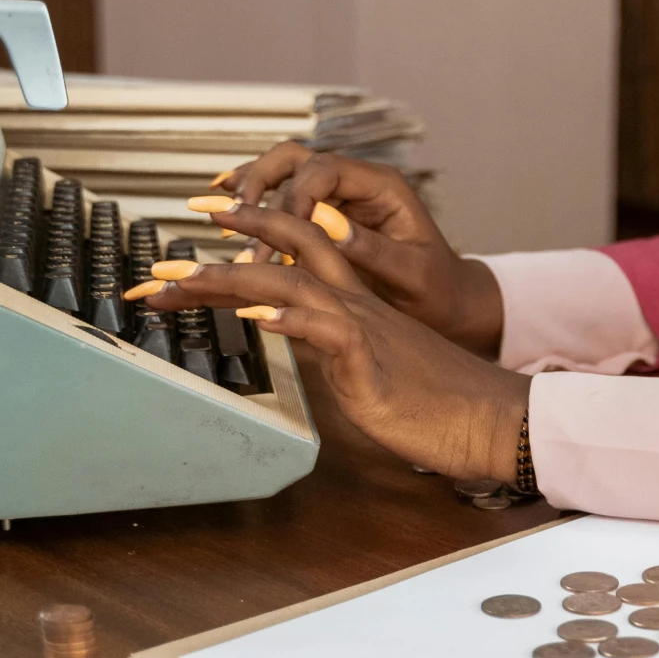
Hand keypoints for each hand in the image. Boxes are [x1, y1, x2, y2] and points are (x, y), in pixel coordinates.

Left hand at [132, 208, 529, 478]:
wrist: (493, 419)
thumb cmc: (440, 405)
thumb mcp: (371, 371)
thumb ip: (332, 350)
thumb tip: (295, 344)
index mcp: (353, 306)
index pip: (291, 255)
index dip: (243, 240)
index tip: (195, 240)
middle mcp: (353, 305)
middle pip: (284, 247)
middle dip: (224, 238)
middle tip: (164, 245)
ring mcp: (361, 328)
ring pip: (291, 280)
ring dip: (230, 275)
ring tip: (180, 277)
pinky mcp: (370, 360)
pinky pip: (326, 328)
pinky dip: (287, 318)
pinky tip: (253, 317)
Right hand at [206, 144, 503, 353]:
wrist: (448, 303)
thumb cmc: (438, 290)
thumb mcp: (413, 274)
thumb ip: (373, 249)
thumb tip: (329, 226)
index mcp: (383, 188)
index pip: (324, 173)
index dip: (293, 200)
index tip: (275, 236)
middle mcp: (358, 183)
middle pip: (296, 159)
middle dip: (259, 182)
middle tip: (236, 215)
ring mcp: (340, 197)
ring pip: (282, 172)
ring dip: (249, 188)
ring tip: (218, 207)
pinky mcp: (326, 217)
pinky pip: (282, 199)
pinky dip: (255, 203)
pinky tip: (227, 207)